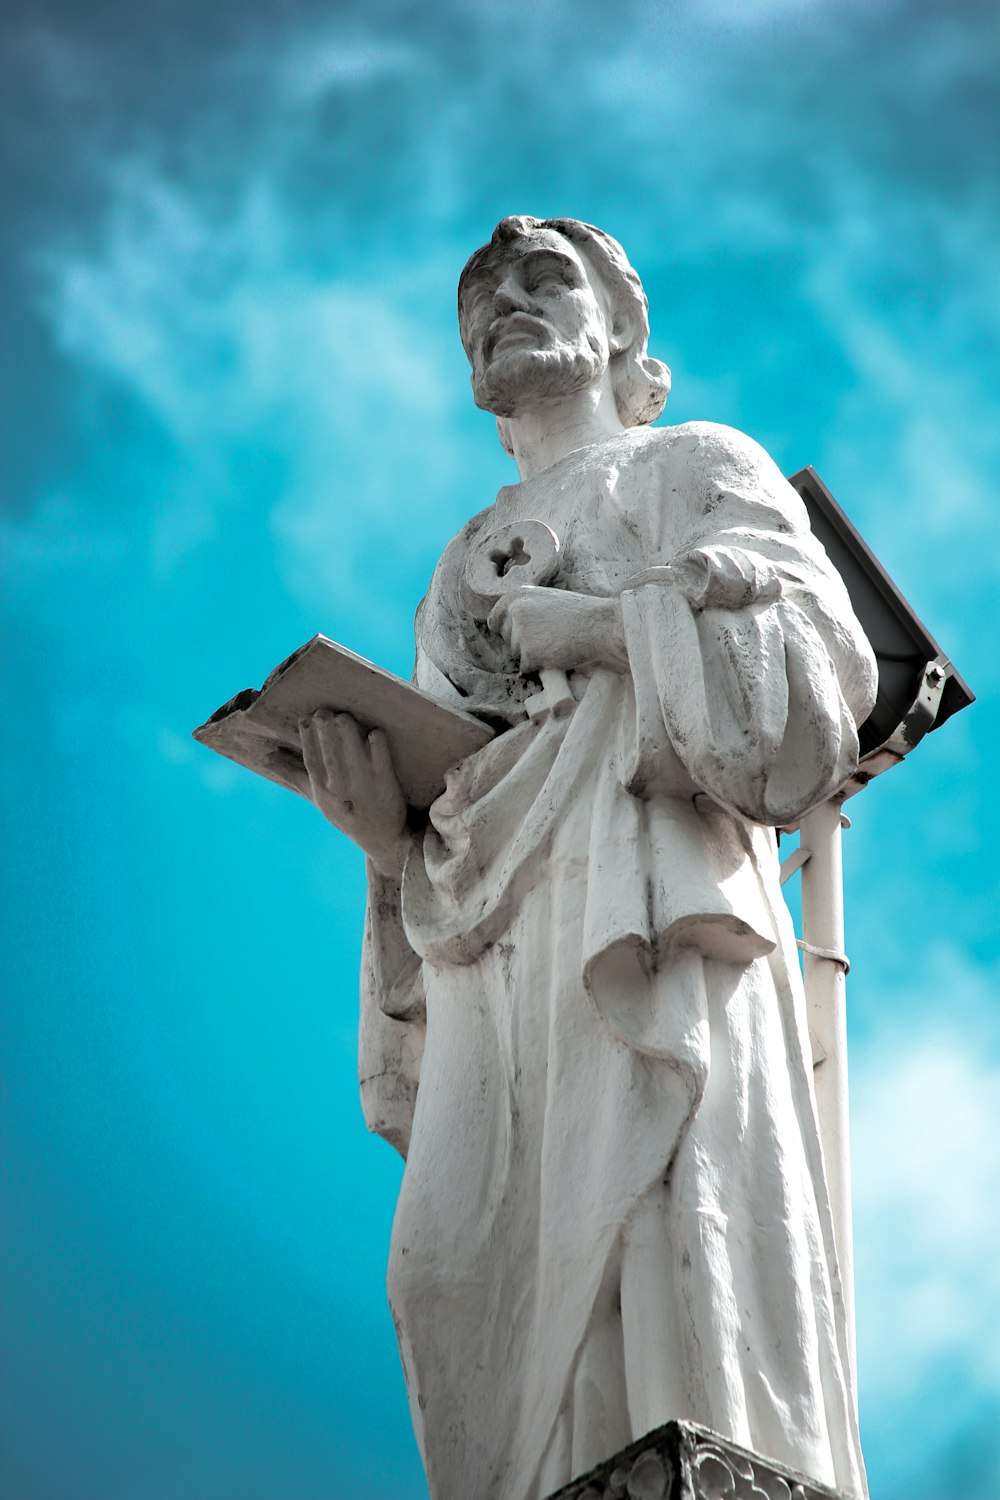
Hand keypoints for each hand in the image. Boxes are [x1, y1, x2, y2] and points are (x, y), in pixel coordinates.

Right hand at [294, 711, 411, 879]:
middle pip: (331, 757)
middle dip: (325, 733)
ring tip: (343, 716)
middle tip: (322, 711)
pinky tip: (375, 732)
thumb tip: (266, 756)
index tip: (305, 718)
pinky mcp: (386, 784)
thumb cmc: (345, 813)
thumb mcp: (317, 797)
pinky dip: (379, 747)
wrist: (382, 839)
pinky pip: (382, 762)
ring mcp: (364, 786)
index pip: (312, 762)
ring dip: (349, 736)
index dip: (307, 740)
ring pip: (354, 757)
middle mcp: (341, 789)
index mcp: (322, 791)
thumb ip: (292, 774)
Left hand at [486, 587, 626, 672]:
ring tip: (556, 644)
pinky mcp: (528, 653)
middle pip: (505, 640)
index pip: (494, 620)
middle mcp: (514, 611)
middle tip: (548, 638)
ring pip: (515, 655)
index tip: (525, 635)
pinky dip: (540, 667)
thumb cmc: (579, 614)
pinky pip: (526, 668)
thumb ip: (525, 609)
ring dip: (533, 655)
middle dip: (522, 644)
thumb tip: (507, 628)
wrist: (601, 626)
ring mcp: (520, 632)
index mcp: (516, 595)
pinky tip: (556, 655)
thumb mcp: (546, 600)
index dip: (509, 630)